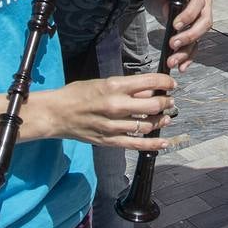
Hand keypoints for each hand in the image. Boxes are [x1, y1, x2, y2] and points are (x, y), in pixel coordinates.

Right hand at [42, 73, 177, 150]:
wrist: (56, 114)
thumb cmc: (77, 94)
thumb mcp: (102, 82)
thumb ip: (126, 87)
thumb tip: (149, 90)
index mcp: (113, 86)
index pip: (148, 82)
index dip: (165, 82)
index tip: (171, 84)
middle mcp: (116, 106)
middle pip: (153, 105)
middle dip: (166, 102)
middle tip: (170, 101)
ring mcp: (113, 125)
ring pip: (147, 125)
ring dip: (161, 121)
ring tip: (165, 117)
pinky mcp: (109, 141)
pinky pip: (136, 144)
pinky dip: (152, 144)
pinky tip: (163, 142)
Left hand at [163, 0, 211, 72]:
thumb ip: (162, 0)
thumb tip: (168, 10)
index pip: (198, 4)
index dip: (188, 16)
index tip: (175, 25)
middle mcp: (203, 7)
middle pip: (204, 23)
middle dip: (189, 36)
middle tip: (174, 44)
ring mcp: (199, 22)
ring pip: (199, 38)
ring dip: (186, 51)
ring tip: (173, 60)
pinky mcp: (194, 34)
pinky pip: (195, 47)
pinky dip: (188, 58)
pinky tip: (181, 66)